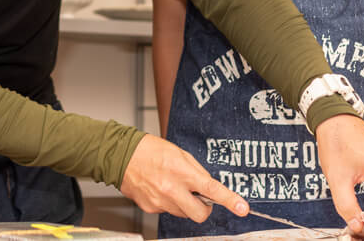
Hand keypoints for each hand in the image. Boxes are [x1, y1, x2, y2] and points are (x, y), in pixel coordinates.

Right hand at [120, 134, 248, 221]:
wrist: (121, 156)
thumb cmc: (150, 150)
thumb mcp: (179, 154)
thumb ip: (196, 172)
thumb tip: (208, 188)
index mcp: (181, 171)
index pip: (211, 189)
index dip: (229, 200)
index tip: (242, 208)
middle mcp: (171, 189)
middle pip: (199, 213)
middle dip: (204, 208)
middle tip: (199, 197)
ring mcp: (160, 201)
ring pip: (183, 213)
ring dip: (184, 203)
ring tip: (172, 185)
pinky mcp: (150, 208)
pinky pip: (168, 211)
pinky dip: (169, 202)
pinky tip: (159, 188)